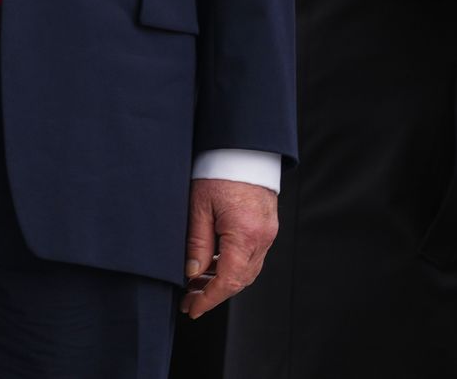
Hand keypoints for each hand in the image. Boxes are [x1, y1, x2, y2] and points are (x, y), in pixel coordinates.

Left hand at [182, 178, 277, 318]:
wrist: (243, 147)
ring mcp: (268, 232)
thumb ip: (197, 243)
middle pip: (240, 280)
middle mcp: (262, 237)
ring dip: (223, 280)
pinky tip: (213, 265)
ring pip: (247, 270)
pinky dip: (232, 266)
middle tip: (188, 300)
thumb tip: (192, 273)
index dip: (209, 299)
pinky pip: (252, 256)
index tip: (192, 309)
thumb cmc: (219, 171)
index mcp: (245, 234)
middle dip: (213, 294)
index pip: (229, 281)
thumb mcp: (199, 207)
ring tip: (196, 283)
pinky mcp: (267, 226)